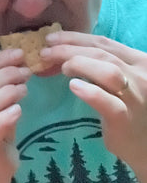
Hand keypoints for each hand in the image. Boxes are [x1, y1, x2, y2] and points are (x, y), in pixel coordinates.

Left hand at [41, 31, 146, 178]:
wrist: (145, 145)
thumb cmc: (129, 109)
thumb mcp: (122, 80)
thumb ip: (102, 64)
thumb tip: (65, 49)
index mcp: (138, 61)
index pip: (103, 42)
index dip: (75, 38)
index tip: (51, 38)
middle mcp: (140, 75)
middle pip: (101, 53)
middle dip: (69, 49)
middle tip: (45, 52)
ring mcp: (135, 97)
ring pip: (108, 71)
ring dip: (79, 64)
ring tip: (61, 69)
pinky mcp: (125, 118)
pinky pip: (108, 101)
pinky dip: (90, 91)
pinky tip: (74, 86)